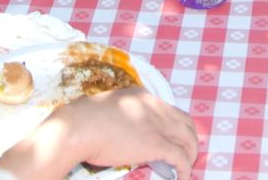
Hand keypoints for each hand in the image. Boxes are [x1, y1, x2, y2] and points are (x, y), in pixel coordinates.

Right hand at [0, 89, 199, 179]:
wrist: (77, 127)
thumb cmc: (82, 121)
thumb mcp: (107, 110)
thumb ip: (121, 117)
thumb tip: (124, 135)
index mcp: (141, 96)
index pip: (169, 110)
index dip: (175, 126)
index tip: (173, 140)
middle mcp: (154, 106)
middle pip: (186, 122)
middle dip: (189, 139)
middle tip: (186, 154)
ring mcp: (157, 124)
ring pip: (189, 138)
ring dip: (191, 154)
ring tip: (186, 167)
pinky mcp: (156, 143)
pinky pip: (180, 157)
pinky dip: (185, 168)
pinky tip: (182, 178)